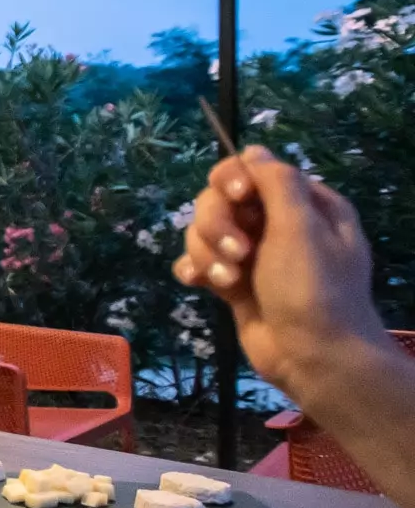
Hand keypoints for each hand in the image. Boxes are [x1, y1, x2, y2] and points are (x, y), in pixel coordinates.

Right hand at [175, 145, 385, 403]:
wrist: (312, 356)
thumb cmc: (313, 289)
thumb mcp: (301, 227)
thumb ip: (276, 182)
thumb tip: (252, 151)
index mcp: (304, 204)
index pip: (251, 170)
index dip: (233, 181)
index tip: (236, 199)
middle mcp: (277, 224)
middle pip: (219, 201)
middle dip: (217, 226)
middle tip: (237, 254)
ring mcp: (253, 255)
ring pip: (203, 232)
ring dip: (207, 253)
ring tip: (227, 281)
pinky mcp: (233, 284)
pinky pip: (198, 263)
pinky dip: (195, 270)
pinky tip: (199, 284)